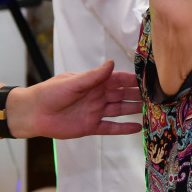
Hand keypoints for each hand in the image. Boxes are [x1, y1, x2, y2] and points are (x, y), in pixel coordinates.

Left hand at [17, 61, 141, 139]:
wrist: (33, 114)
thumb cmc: (50, 93)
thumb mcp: (72, 82)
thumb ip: (93, 76)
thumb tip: (112, 63)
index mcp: (94, 82)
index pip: (119, 79)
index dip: (134, 79)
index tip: (150, 80)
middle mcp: (98, 95)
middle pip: (123, 94)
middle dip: (139, 94)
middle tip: (158, 96)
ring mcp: (96, 111)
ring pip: (120, 110)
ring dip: (135, 110)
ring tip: (153, 111)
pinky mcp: (91, 126)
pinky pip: (111, 127)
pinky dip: (124, 128)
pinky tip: (138, 128)